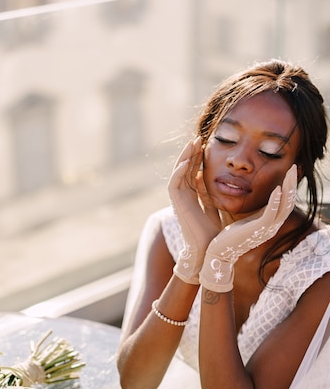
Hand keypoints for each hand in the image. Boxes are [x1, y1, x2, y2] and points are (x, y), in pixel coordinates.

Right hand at [168, 137, 220, 283]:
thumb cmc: (213, 233)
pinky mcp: (176, 205)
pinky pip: (173, 184)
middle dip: (190, 153)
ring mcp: (179, 199)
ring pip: (177, 172)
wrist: (208, 250)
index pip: (192, 171)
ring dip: (184, 157)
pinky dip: (179, 173)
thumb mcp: (214, 206)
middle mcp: (183, 195)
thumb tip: (210, 178)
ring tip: (192, 143)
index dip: (197, 157)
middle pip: (184, 168)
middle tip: (198, 138)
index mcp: (192, 195)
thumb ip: (209, 192)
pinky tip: (187, 163)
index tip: (206, 144)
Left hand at [199, 164, 297, 291]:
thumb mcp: (245, 219)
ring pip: (284, 207)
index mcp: (270, 223)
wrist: (219, 253)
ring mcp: (267, 229)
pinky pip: (270, 213)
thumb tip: (253, 194)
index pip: (285, 203)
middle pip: (289, 203)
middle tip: (294, 167)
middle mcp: (272, 226)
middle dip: (292, 184)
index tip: (289, 172)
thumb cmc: (229, 236)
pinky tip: (276, 188)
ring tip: (289, 173)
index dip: (289, 187)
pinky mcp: (258, 229)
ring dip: (287, 188)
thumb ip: (253, 209)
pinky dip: (275, 201)